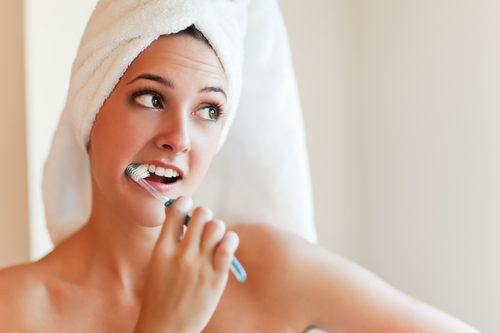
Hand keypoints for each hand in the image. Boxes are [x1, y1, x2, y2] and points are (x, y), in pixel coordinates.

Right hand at [134, 196, 238, 332]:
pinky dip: (230, 240)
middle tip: (202, 227)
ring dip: (217, 228)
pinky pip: (229, 245)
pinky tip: (225, 246)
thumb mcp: (156, 265)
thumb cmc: (160, 295)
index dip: (184, 203)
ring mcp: (200, 266)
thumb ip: (168, 240)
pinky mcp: (216, 277)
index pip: (176, 210)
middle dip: (204, 215)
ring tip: (213, 239)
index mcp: (162, 249)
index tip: (187, 208)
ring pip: (217, 226)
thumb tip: (177, 211)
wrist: (166, 329)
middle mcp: (182, 254)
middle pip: (201, 213)